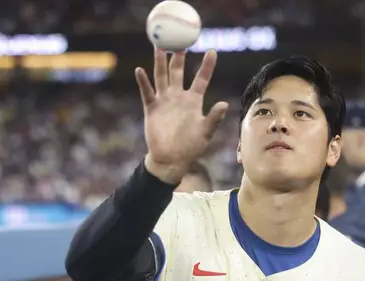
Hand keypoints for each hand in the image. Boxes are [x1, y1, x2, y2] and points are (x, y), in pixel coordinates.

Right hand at [135, 49, 228, 183]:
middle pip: (178, 71)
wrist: (171, 159)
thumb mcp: (205, 132)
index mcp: (194, 101)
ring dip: (160, 62)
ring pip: (162, 76)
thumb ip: (213, 118)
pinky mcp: (152, 109)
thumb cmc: (191, 147)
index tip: (212, 50)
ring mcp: (164, 101)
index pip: (201, 79)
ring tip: (159, 45)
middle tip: (180, 38)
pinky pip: (147, 92)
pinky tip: (140, 70)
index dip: (207, 66)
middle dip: (179, 55)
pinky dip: (144, 82)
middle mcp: (178, 97)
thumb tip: (225, 104)